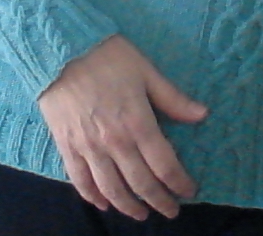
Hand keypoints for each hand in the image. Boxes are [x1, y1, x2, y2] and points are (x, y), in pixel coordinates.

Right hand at [37, 35, 207, 219]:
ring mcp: (88, 147)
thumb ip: (172, 98)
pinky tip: (104, 203)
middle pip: (141, 183)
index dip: (179, 183)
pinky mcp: (67, 146)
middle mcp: (115, 142)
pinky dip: (93, 197)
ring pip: (112, 189)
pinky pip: (80, 180)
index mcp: (138, 123)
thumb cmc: (107, 55)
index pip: (165, 165)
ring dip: (129, 207)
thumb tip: (202, 115)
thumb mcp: (146, 70)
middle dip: (159, 201)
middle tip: (171, 211)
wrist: (60, 48)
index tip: (189, 191)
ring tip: (141, 214)